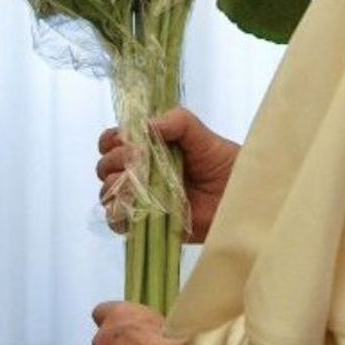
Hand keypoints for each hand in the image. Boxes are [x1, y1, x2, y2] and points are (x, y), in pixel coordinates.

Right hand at [96, 107, 238, 243]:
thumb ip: (175, 120)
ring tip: (139, 184)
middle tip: (139, 160)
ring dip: (116, 186)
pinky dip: (119, 214)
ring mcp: (141, 199)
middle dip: (116, 161)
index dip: (112, 140)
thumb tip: (144, 126)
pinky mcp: (147, 223)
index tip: (126, 140)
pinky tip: (136, 206)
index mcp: (147, 148)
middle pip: (105, 167)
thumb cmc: (223, 163)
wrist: (239, 196)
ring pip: (107, 194)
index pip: (111, 142)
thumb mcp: (200, 133)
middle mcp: (139, 172)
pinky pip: (118, 223)